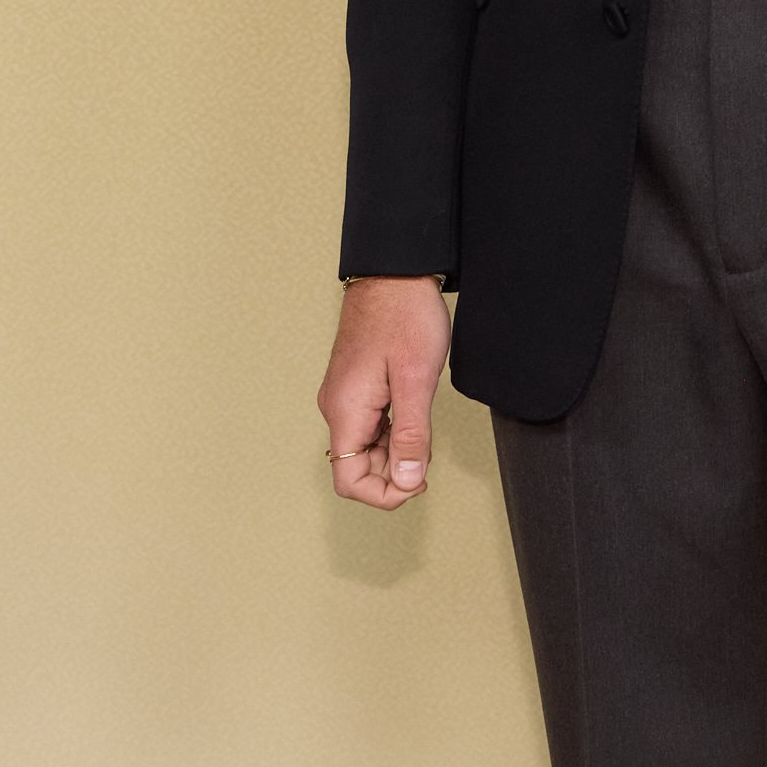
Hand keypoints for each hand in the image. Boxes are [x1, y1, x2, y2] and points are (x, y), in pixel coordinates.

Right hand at [319, 277, 448, 507]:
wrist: (394, 273)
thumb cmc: (405, 316)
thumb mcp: (417, 380)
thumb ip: (412, 435)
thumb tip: (409, 481)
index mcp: (346, 411)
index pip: (349, 481)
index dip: (385, 493)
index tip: (419, 482)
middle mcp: (337, 408)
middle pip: (355, 468)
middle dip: (394, 473)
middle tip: (429, 454)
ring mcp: (344, 397)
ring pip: (364, 449)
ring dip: (395, 453)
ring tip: (424, 429)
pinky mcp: (355, 388)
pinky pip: (369, 427)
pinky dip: (392, 434)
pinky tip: (414, 416)